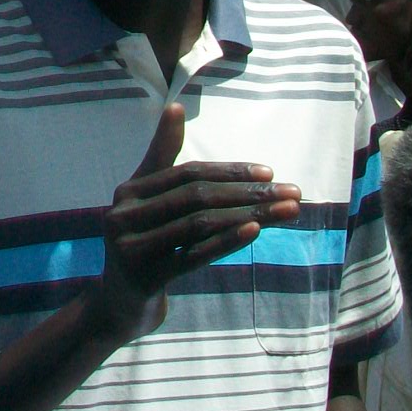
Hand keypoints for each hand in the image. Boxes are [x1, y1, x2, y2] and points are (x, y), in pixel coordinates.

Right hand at [86, 104, 301, 340]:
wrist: (119, 303)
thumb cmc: (143, 242)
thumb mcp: (148, 200)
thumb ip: (161, 157)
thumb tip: (175, 107)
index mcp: (128, 191)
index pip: (188, 173)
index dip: (230, 171)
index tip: (270, 173)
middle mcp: (124, 215)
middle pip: (197, 197)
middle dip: (249, 193)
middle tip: (293, 193)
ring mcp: (132, 247)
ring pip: (200, 224)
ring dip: (250, 216)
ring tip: (288, 212)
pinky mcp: (145, 277)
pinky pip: (193, 255)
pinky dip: (226, 241)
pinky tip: (255, 233)